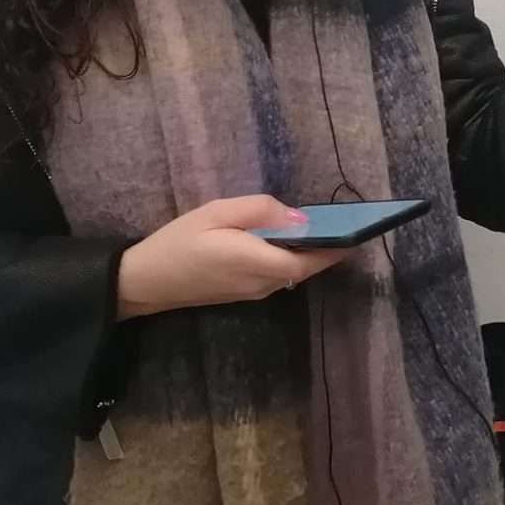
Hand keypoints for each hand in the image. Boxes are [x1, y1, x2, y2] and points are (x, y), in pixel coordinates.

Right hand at [114, 195, 349, 319]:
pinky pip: (277, 273)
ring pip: (292, 271)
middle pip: (305, 266)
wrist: (144, 281)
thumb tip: (299, 216)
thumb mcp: (217, 213)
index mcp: (258, 262)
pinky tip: (288, 237)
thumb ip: (260, 211)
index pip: (310, 259)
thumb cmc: (179, 242)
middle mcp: (263, 283)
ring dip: (308, 252)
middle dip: (327, 247)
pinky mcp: (244, 293)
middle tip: (344, 222)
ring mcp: (253, 292)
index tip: (359, 230)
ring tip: (324, 224)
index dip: (336, 247)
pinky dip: (289, 256)